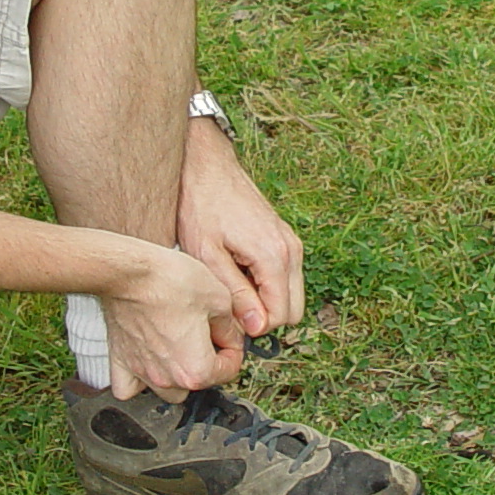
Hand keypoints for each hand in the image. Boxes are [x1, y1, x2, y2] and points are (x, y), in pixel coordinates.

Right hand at [97, 240, 245, 401]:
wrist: (129, 271)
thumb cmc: (170, 281)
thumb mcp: (219, 298)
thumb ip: (230, 327)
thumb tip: (231, 337)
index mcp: (196, 369)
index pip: (228, 370)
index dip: (234, 349)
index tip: (228, 335)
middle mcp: (168, 378)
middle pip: (198, 382)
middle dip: (207, 362)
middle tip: (206, 335)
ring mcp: (142, 372)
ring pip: (168, 391)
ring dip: (177, 376)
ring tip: (180, 349)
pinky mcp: (120, 361)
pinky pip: (129, 388)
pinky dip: (139, 381)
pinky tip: (148, 364)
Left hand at [176, 122, 304, 340]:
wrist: (206, 166)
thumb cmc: (200, 207)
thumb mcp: (207, 255)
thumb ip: (235, 293)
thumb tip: (257, 327)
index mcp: (274, 256)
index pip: (281, 316)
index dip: (254, 326)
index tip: (227, 316)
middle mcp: (291, 250)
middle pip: (293, 311)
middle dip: (264, 316)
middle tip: (228, 303)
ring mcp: (291, 242)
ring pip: (291, 294)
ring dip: (265, 300)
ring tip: (230, 283)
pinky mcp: (285, 238)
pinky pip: (286, 276)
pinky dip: (266, 284)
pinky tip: (237, 270)